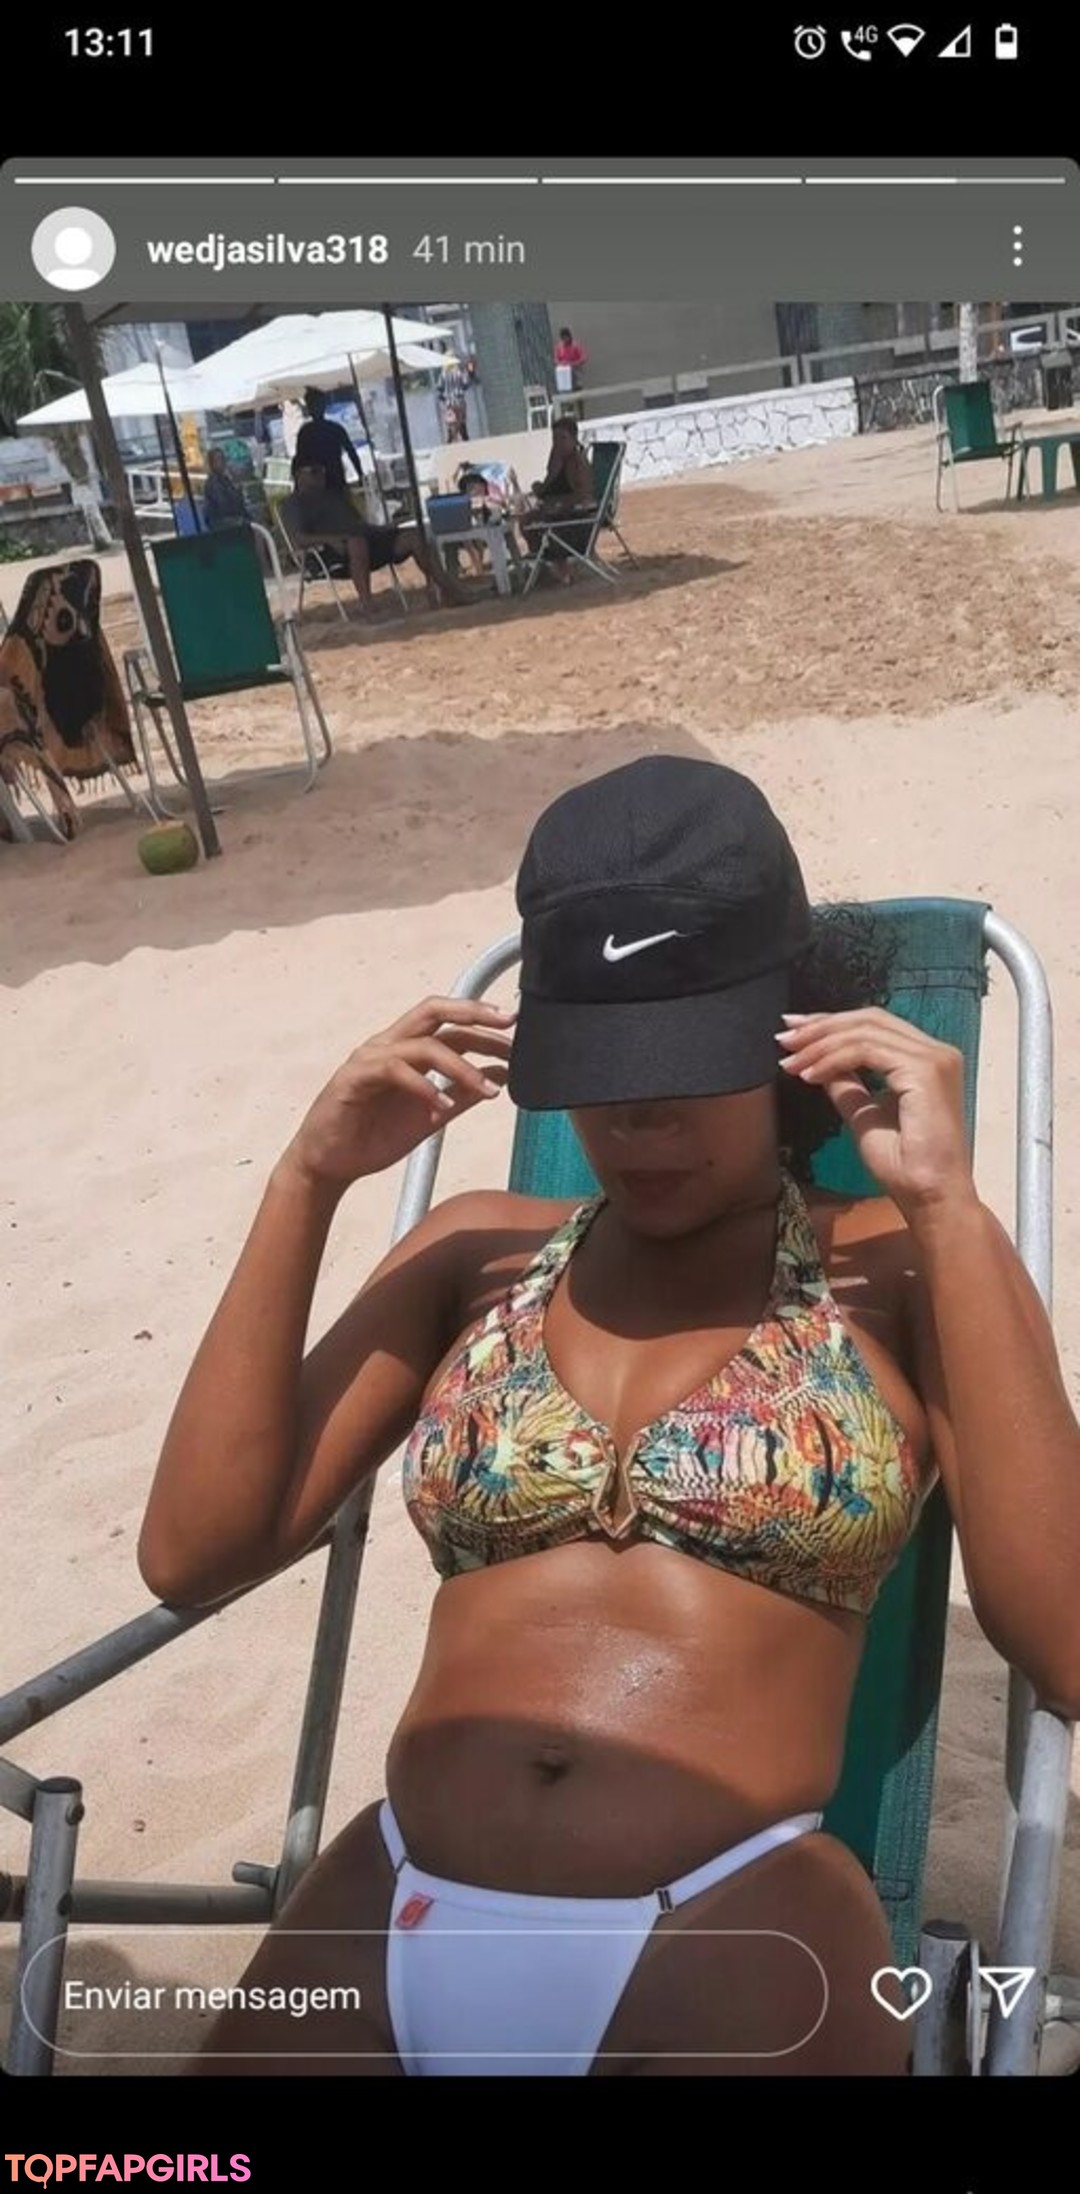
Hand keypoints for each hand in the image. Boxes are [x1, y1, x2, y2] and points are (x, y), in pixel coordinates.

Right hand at [282, 997, 514, 1192]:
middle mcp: (389, 1045)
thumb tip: (500, 1076)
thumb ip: (461, 1094)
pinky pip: (394, 1071)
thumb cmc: (373, 1136)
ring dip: (460, 1066)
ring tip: (485, 1090)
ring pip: (422, 1044)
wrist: (330, 1164)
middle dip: (473, 1012)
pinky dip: (423, 1087)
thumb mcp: (431, 1115)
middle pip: (434, 1011)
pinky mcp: (354, 1078)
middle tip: (508, 1022)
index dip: (483, 1024)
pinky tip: (439, 1108)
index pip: (450, 1025)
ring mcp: (370, 1058)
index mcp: (407, 1050)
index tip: (516, 1032)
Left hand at [776, 1008, 976, 1217]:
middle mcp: (936, 1052)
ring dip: (820, 1044)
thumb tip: (819, 1065)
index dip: (831, 1023)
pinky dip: (833, 1058)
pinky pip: (867, 1051)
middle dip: (821, 1026)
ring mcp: (933, 1059)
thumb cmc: (905, 1167)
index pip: (874, 1026)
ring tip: (791, 1062)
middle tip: (784, 1038)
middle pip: (869, 1019)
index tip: (793, 1032)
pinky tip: (810, 1074)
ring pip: (865, 1032)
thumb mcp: (864, 1116)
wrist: (930, 1197)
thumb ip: (847, 1085)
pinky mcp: (924, 1070)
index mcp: (925, 1060)